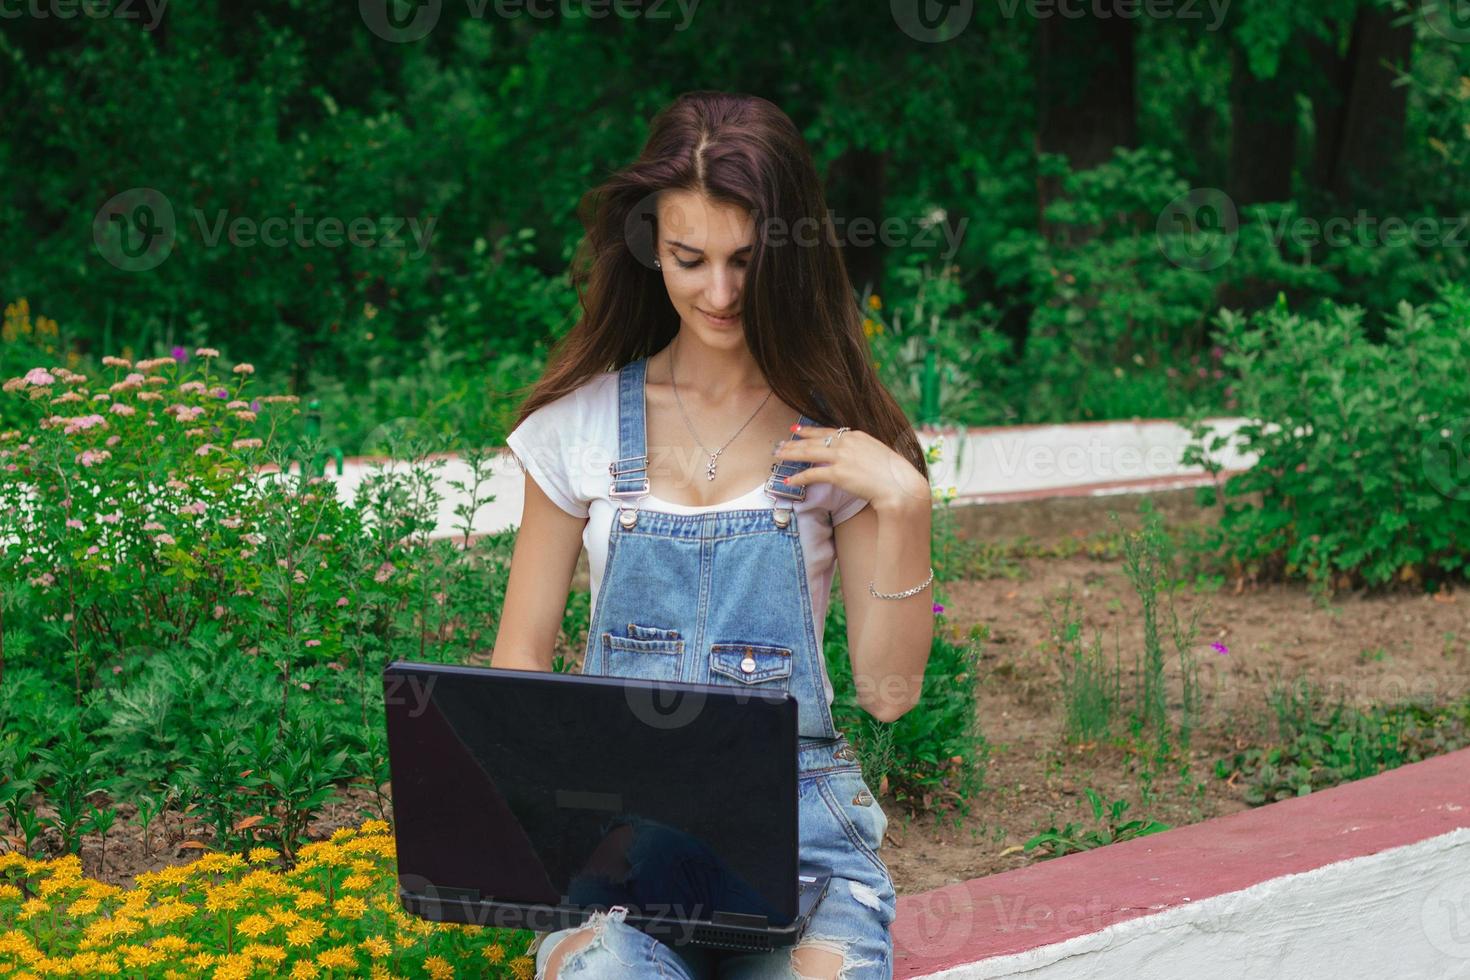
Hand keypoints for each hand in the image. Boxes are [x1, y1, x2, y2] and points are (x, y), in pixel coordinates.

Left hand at [773, 425, 929, 513]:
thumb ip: (863, 453)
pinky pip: (812, 474)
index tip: (797, 430)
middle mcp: (847, 442)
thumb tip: (854, 460)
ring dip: (791, 455)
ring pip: (808, 453)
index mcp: (857, 435)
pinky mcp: (838, 474)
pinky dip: (799, 477)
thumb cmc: (894, 475)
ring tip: (778, 457)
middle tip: (780, 445)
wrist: (900, 486)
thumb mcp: (878, 455)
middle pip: (813, 441)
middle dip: (794, 443)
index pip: (827, 431)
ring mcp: (841, 457)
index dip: (809, 431)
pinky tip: (789, 480)